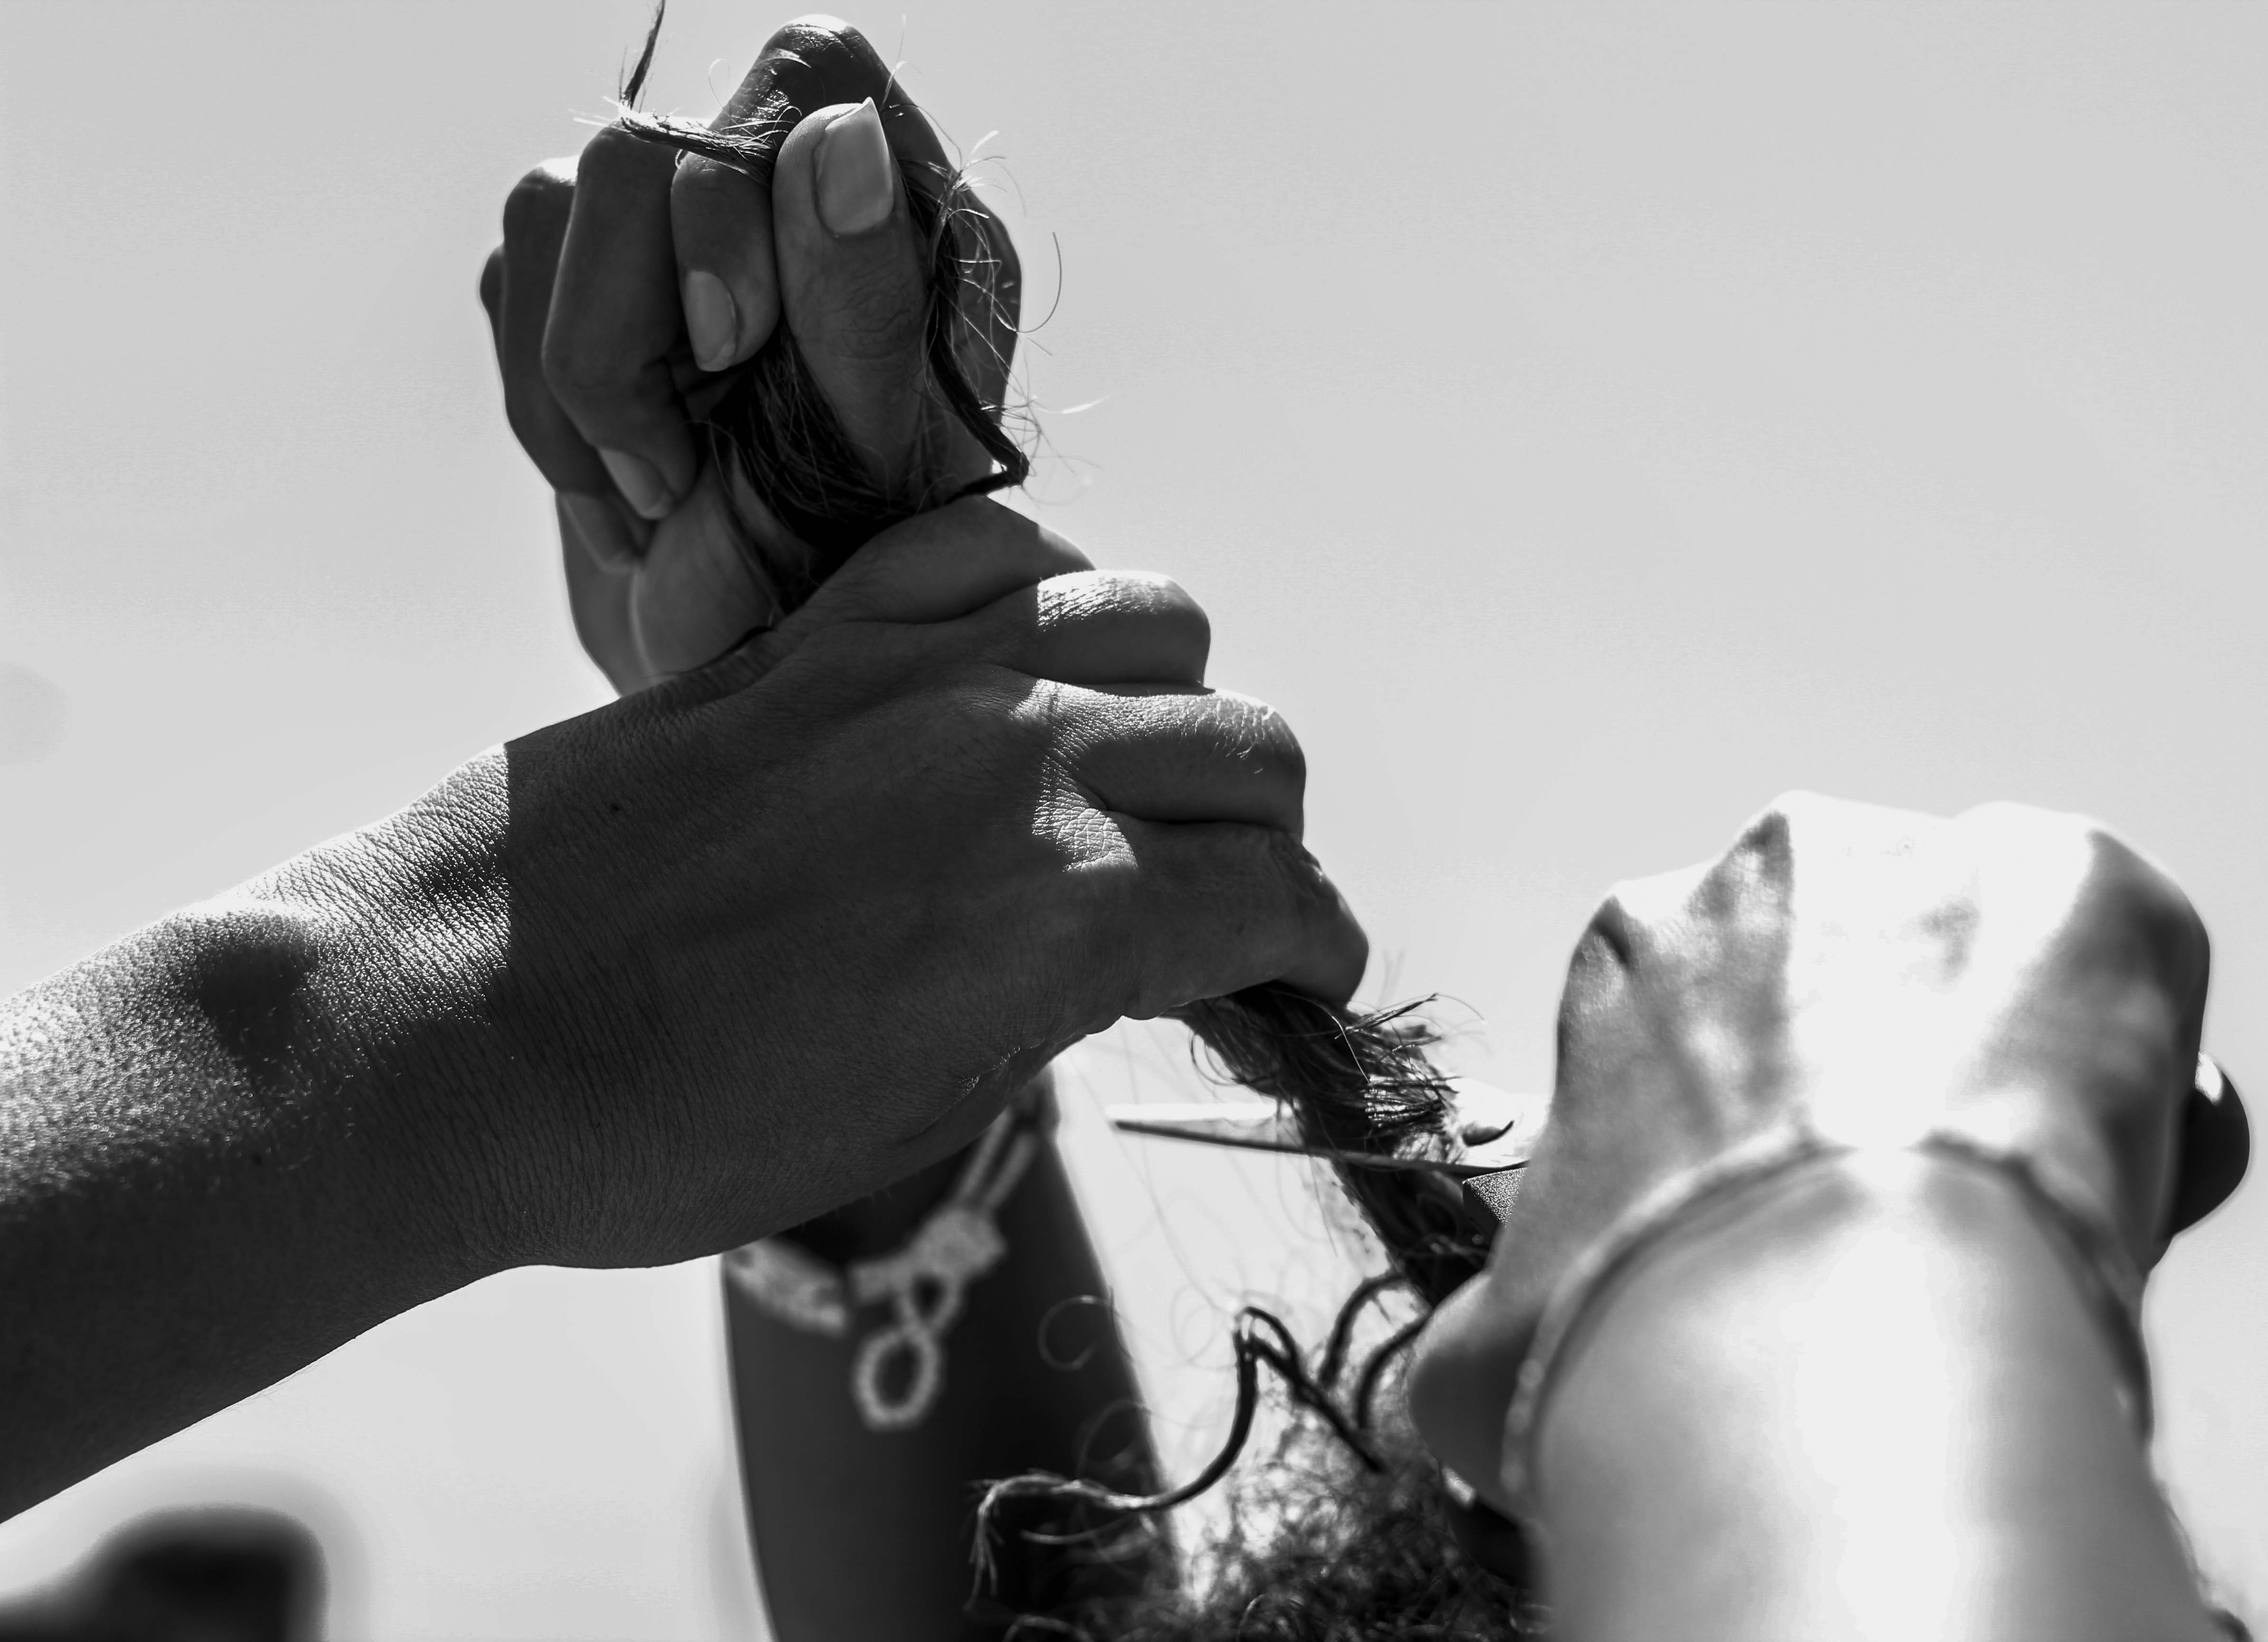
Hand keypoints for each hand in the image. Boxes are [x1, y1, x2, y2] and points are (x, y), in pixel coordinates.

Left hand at [312, 500, 1365, 1270]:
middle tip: (1224, 897)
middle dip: (1270, 838)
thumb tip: (1128, 953)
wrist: (444, 1035)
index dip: (1318, 949)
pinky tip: (1018, 666)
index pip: (1279, 897)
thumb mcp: (915, 1115)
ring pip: (1151, 618)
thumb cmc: (667, 1129)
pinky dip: (1040, 596)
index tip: (1307, 975)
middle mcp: (1016, 765)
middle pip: (1249, 748)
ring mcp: (914, 676)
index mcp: (1060, 918)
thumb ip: (1052, 1006)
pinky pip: (988, 549)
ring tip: (1132, 769)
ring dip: (1179, 701)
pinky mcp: (815, 635)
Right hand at [479, 20, 1017, 690]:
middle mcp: (792, 194)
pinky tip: (625, 495)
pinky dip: (549, 416)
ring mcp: (679, 233)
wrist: (764, 675)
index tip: (731, 345)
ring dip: (585, 387)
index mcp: (906, 211)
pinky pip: (509, 280)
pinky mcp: (586, 283)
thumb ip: (861, 305)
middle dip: (632, 333)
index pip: (807, 73)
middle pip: (640, 146)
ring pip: (552, 205)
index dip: (734, 198)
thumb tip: (837, 137)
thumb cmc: (854, 587)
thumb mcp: (874, 463)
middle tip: (684, 473)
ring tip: (661, 498)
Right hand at [1409, 791, 2210, 1500]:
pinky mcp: (2071, 878)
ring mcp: (1923, 856)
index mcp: (1635, 950)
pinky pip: (2132, 973)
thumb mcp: (1492, 1347)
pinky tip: (2107, 1180)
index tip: (1822, 1225)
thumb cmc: (1637, 1349)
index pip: (1738, 1022)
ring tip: (2029, 1219)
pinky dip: (2142, 1080)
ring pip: (2009, 972)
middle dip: (1909, 1080)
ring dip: (2025, 1074)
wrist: (1812, 1340)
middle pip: (1879, 973)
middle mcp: (1767, 866)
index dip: (1790, 1130)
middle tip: (1931, 1227)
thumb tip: (1475, 1364)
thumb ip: (1498, 1318)